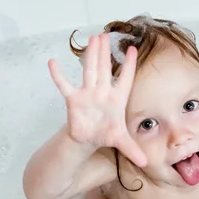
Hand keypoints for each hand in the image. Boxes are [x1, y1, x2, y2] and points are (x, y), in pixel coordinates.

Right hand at [48, 34, 146, 166]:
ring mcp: (88, 94)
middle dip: (105, 53)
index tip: (132, 50)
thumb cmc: (106, 134)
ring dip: (90, 56)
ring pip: (89, 71)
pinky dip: (58, 76)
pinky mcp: (73, 100)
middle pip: (105, 69)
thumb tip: (146, 164)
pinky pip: (64, 86)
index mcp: (117, 99)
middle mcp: (103, 92)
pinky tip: (52, 62)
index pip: (126, 80)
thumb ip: (132, 150)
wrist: (89, 138)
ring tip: (92, 39)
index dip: (129, 66)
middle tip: (105, 34)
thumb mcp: (121, 142)